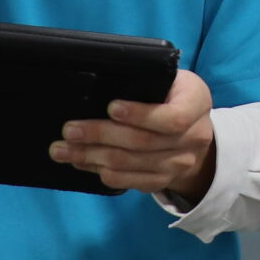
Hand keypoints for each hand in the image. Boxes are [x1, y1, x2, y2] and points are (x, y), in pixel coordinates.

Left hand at [53, 69, 216, 200]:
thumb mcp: (169, 79)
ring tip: (63, 149)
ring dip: (92, 156)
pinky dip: (100, 171)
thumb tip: (97, 86)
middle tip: (69, 130)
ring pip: (129, 164)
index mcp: (197, 103)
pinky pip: (128, 181)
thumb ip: (145, 82)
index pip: (172, 117)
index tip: (110, 107)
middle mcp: (194, 137)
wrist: (192, 131)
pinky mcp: (163, 181)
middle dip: (101, 135)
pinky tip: (81, 162)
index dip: (140, 115)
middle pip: (143, 143)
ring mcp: (179, 164)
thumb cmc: (171, 95)